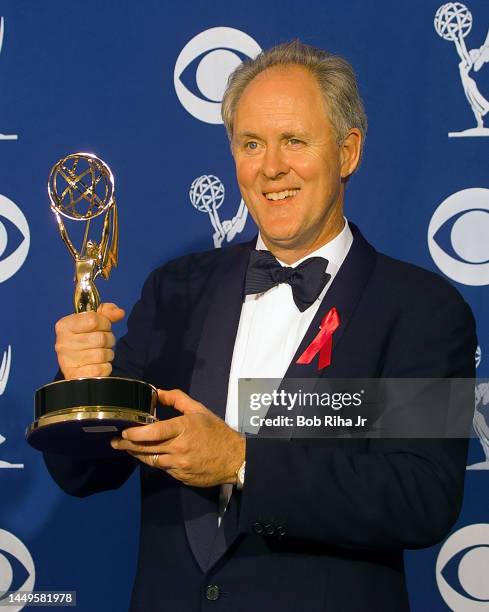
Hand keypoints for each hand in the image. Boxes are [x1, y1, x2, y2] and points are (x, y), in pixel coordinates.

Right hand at [55, 303, 124, 378]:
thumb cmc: (84, 337)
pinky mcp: (77, 376)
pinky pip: (102, 369)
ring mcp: (68, 361)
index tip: (103, 326)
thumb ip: (106, 312)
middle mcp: (63, 343)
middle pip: (101, 338)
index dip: (105, 322)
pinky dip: (105, 367)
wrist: (74, 364)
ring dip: (108, 353)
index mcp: (65, 326)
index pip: (93, 320)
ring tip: (101, 353)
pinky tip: (98, 364)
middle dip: (109, 339)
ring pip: (103, 354)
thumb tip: (119, 313)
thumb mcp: (92, 320)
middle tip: (103, 342)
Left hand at [111, 389, 245, 487]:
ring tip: (125, 448)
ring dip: (138, 454)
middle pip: (147, 448)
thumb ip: (177, 399)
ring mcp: (180, 465)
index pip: (155, 431)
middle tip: (115, 442)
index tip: (125, 431)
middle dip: (128, 445)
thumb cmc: (216, 432)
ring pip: (151, 460)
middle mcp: (180, 448)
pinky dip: (155, 461)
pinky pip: (163, 469)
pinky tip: (148, 456)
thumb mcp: (199, 410)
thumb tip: (156, 392)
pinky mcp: (181, 477)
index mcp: (185, 428)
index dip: (137, 433)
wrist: (235, 459)